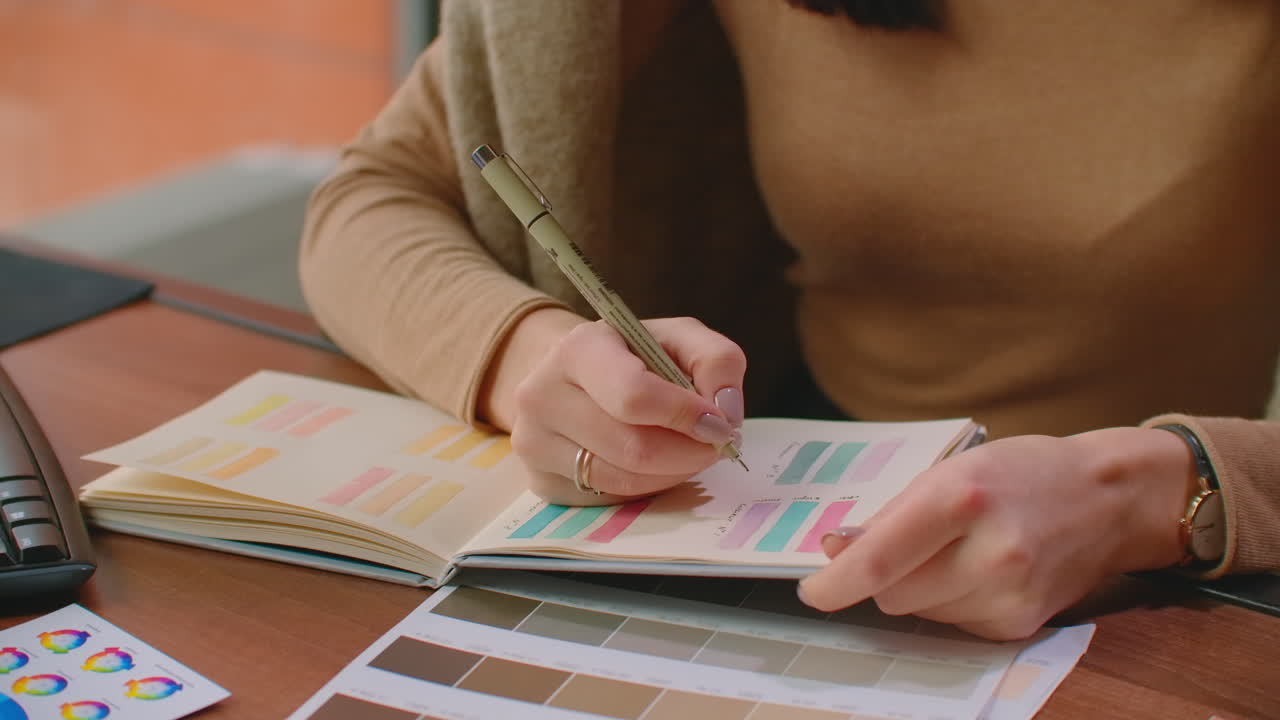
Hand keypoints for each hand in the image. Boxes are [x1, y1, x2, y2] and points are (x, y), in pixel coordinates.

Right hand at [508, 315, 745, 505]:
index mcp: (578, 348)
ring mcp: (533, 442)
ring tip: (686, 451)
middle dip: (689, 452)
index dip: (685, 415)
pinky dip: (646, 487)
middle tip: (714, 445)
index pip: (634, 396)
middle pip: (633, 447)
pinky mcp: (539, 480)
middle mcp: (542, 394)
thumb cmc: (632, 356)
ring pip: (623, 480)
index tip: (720, 424)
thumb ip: (716, 360)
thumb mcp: (678, 338)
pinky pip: (609, 498)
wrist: (570, 377)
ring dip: (672, 472)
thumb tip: (725, 410)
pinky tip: (653, 465)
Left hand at [798, 428, 1195, 639]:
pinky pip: (953, 623)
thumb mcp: (950, 470)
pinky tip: (979, 569)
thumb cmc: (1021, 473)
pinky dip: (950, 601)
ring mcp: (1009, 593)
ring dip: (916, 589)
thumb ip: (892, 513)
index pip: (880, 559)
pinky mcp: (1021, 622)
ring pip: (919, 612)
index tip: (811, 590)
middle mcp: (990, 552)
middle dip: (880, 577)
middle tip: (902, 547)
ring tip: (955, 550)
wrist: (1108, 499)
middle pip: (892, 593)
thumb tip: (836, 552)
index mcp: (962, 498)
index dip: (835, 582)